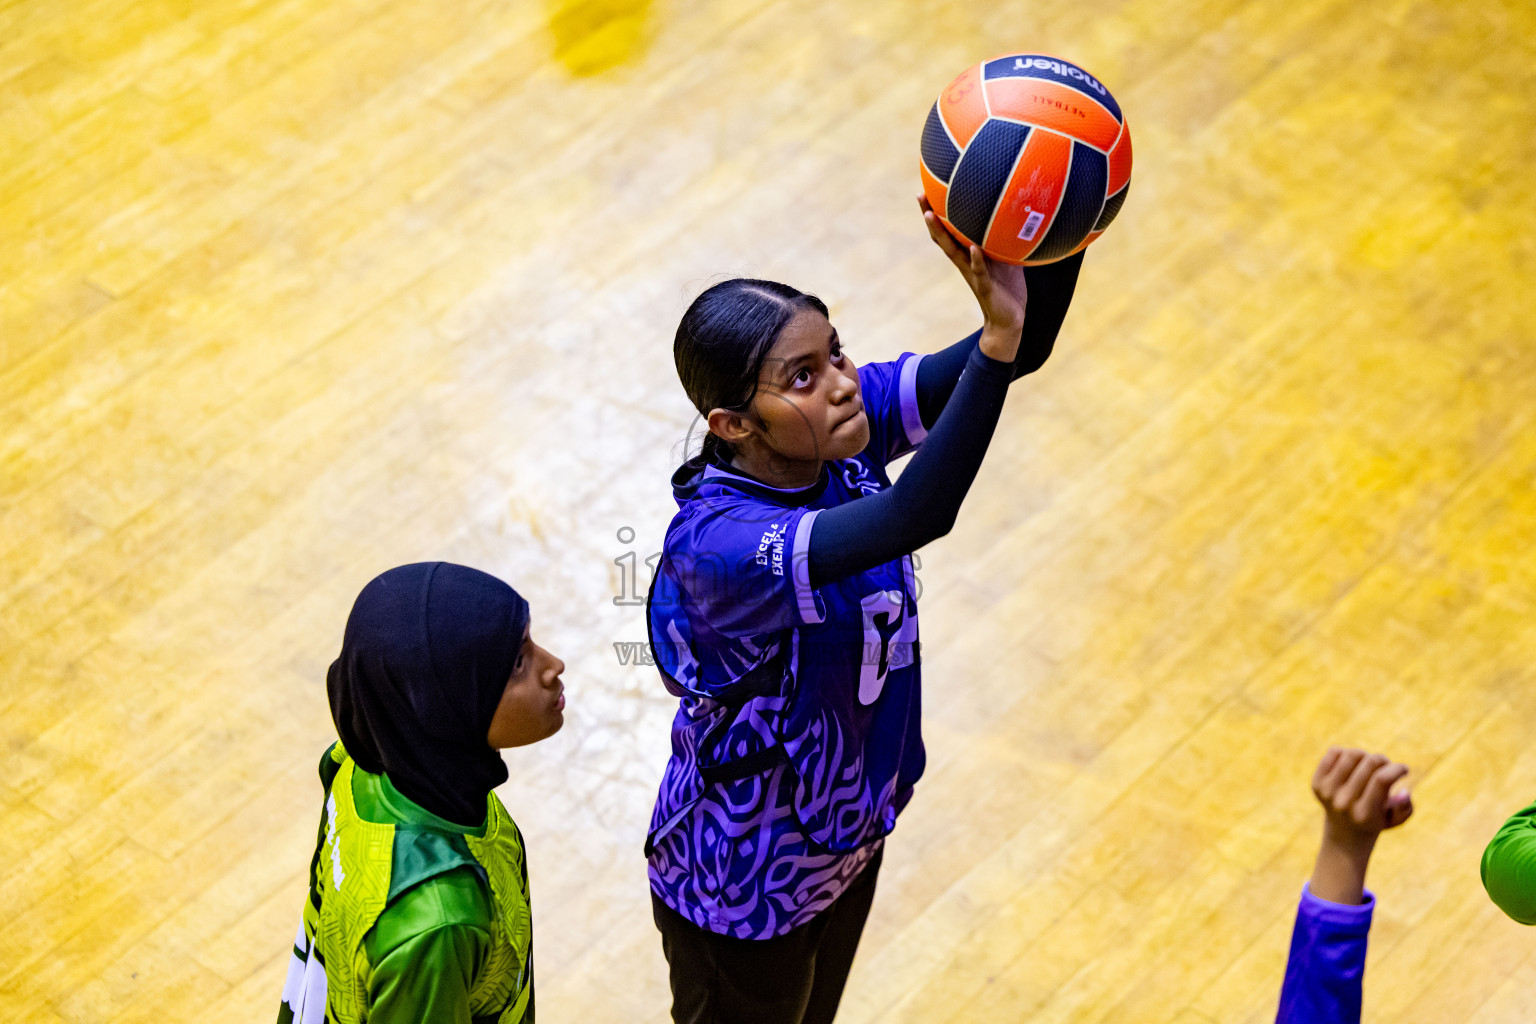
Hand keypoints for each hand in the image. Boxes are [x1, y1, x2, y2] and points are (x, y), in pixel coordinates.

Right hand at [919, 195, 1026, 350]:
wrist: (1009, 320)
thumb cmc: (1008, 287)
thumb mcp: (1007, 257)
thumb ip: (1006, 239)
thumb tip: (1018, 211)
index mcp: (968, 255)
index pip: (948, 230)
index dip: (937, 212)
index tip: (928, 190)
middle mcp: (965, 263)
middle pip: (942, 237)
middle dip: (930, 217)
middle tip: (920, 196)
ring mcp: (973, 274)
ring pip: (953, 252)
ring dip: (941, 234)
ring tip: (932, 215)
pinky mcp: (985, 287)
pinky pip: (979, 271)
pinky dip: (975, 259)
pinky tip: (973, 247)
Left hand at [1307, 747, 1412, 904]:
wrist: (1344, 832)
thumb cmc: (1376, 821)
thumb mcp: (1395, 819)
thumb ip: (1405, 808)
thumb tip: (1404, 791)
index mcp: (1365, 814)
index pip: (1381, 780)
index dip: (1397, 769)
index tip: (1405, 769)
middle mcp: (1343, 803)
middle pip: (1369, 764)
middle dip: (1384, 761)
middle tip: (1387, 767)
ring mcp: (1327, 792)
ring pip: (1352, 754)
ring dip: (1366, 755)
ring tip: (1370, 764)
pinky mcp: (1317, 782)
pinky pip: (1335, 752)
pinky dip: (1347, 753)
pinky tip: (1354, 765)